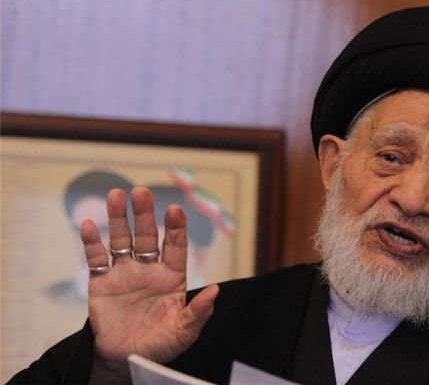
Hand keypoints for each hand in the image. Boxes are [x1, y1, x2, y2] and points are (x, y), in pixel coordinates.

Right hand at [81, 187, 218, 362]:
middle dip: (145, 214)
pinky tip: (89, 225)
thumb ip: (198, 312)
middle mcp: (148, 269)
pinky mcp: (101, 283)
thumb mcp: (184, 332)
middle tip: (141, 192)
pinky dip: (91, 242)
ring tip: (116, 195)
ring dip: (118, 218)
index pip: (175, 246)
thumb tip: (215, 291)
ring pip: (121, 239)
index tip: (175, 210)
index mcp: (171, 277)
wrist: (126, 360)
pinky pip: (96, 258)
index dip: (175, 228)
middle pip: (147, 236)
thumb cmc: (159, 345)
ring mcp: (124, 273)